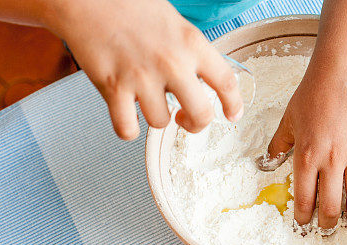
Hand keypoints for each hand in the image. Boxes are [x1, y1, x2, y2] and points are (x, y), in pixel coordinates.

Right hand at [47, 0, 243, 138]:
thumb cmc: (129, 6)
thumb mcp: (174, 22)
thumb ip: (190, 52)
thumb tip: (201, 79)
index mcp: (191, 43)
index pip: (226, 82)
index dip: (233, 104)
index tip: (232, 114)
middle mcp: (171, 62)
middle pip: (201, 114)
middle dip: (196, 124)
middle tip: (185, 119)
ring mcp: (142, 77)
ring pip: (161, 122)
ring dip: (156, 118)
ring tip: (146, 101)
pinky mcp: (113, 88)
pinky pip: (127, 129)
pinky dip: (127, 128)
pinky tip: (126, 113)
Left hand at [267, 62, 346, 229]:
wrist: (342, 70)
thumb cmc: (313, 93)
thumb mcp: (288, 119)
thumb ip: (278, 145)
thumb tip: (267, 163)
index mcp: (307, 155)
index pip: (305, 199)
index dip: (303, 218)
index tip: (303, 224)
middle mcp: (332, 159)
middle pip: (332, 206)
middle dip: (327, 224)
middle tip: (326, 230)